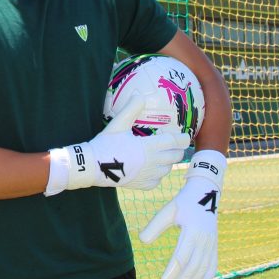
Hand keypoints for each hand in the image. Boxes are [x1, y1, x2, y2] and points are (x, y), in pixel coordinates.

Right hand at [45, 97, 188, 195]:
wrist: (93, 166)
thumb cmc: (106, 143)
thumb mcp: (118, 124)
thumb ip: (131, 109)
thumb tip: (140, 94)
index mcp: (149, 146)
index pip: (173, 142)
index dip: (182, 139)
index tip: (185, 136)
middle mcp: (152, 162)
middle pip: (174, 156)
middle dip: (178, 150)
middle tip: (176, 145)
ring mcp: (148, 175)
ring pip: (167, 169)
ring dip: (168, 162)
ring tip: (164, 156)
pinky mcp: (142, 184)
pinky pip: (157, 180)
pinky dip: (158, 175)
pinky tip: (153, 169)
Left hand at [139, 149, 225, 278]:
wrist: (205, 193)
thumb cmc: (183, 203)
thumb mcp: (168, 210)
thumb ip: (155, 225)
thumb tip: (142, 241)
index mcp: (192, 231)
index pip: (182, 257)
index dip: (173, 271)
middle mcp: (204, 239)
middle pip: (193, 266)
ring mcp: (211, 243)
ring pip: (203, 268)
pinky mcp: (215, 245)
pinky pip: (213, 264)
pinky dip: (209, 277)